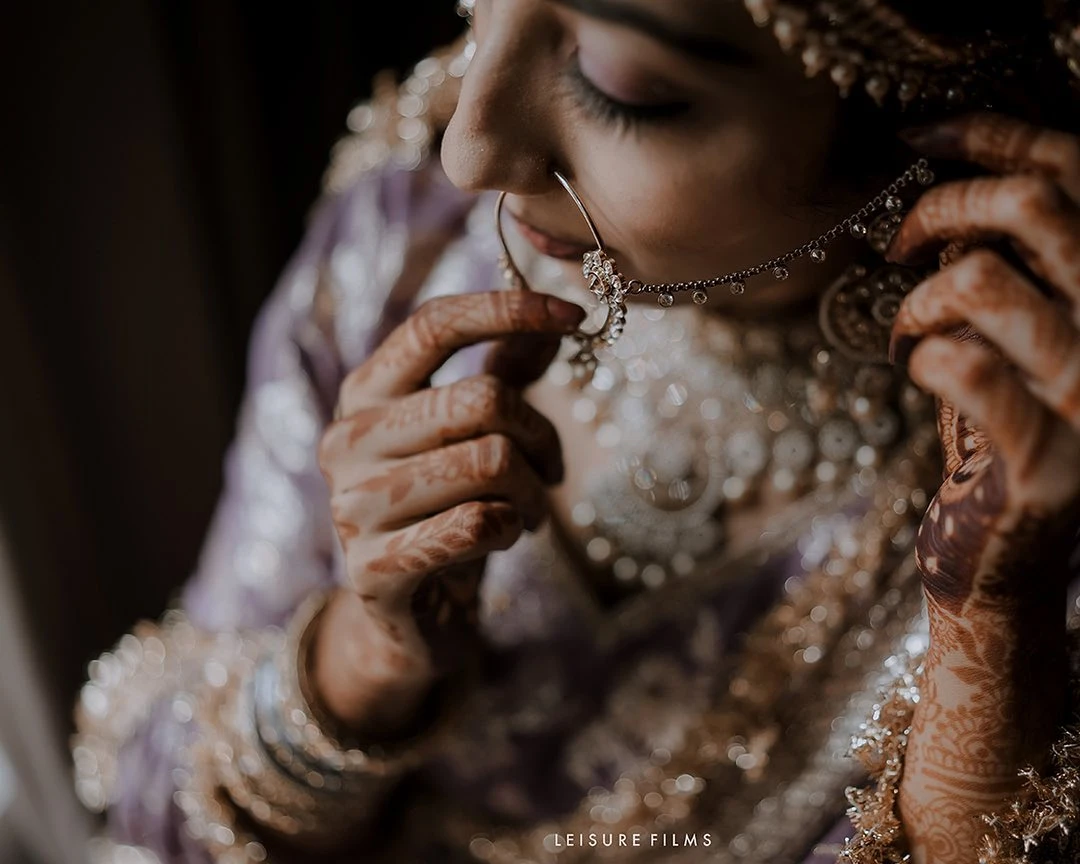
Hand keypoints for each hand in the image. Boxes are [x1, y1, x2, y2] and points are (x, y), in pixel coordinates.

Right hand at [312, 290, 583, 735]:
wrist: (410, 613)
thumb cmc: (445, 508)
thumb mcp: (470, 433)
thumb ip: (502, 373)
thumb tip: (550, 321)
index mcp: (365, 393)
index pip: (434, 325)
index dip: (509, 310)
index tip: (575, 316)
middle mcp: (348, 440)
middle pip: (481, 400)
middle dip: (541, 435)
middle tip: (551, 469)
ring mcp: (354, 506)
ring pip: (491, 463)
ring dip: (532, 492)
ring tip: (526, 511)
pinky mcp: (375, 569)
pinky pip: (478, 525)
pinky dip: (511, 528)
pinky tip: (504, 537)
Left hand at [889, 112, 1079, 862]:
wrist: (1003, 561)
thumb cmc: (997, 441)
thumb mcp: (1007, 342)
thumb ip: (997, 274)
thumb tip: (944, 207)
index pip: (1074, 175)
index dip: (995, 138)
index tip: (921, 139)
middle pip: (1035, 209)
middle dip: (943, 209)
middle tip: (896, 245)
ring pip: (984, 280)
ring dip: (920, 298)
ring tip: (906, 330)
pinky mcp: (1046, 458)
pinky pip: (961, 364)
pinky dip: (919, 355)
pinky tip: (917, 371)